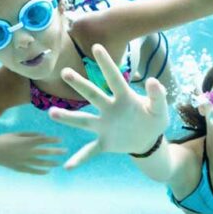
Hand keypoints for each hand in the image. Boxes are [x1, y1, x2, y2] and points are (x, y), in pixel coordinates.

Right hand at [0, 132, 65, 174]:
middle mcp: (26, 152)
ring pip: (41, 163)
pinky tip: (47, 171)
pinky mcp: (18, 168)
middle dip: (56, 151)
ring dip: (51, 163)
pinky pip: (32, 170)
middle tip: (65, 151)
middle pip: (45, 152)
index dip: (53, 140)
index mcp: (25, 141)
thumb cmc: (2, 140)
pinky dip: (40, 171)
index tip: (60, 140)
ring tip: (58, 163)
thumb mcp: (16, 134)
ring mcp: (22, 161)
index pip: (43, 140)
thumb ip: (30, 135)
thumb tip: (43, 137)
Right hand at [48, 44, 169, 169]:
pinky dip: (80, 159)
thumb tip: (153, 81)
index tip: (96, 47)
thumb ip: (158, 95)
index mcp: (124, 98)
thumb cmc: (153, 120)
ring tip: (52, 113)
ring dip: (68, 118)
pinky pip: (89, 151)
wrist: (148, 141)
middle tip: (65, 72)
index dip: (106, 64)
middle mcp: (109, 109)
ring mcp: (104, 126)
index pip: (114, 78)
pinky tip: (67, 166)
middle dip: (80, 85)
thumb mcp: (160, 109)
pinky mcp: (104, 142)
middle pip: (93, 95)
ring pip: (83, 120)